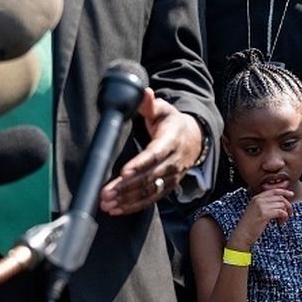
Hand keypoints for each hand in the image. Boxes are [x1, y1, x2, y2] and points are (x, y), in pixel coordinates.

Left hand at [100, 88, 204, 214]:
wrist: (194, 139)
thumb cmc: (172, 123)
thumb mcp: (163, 110)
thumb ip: (149, 103)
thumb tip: (144, 92)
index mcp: (171, 141)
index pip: (155, 155)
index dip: (140, 165)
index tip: (124, 173)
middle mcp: (173, 162)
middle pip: (149, 178)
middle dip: (127, 188)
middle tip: (106, 194)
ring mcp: (171, 177)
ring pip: (149, 191)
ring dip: (128, 200)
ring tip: (108, 204)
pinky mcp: (167, 186)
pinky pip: (151, 199)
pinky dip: (135, 206)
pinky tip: (119, 209)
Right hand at [228, 188, 293, 249]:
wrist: (242, 234)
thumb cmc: (249, 225)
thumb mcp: (256, 210)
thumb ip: (265, 205)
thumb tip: (280, 203)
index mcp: (256, 198)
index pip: (274, 190)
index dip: (284, 191)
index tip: (291, 194)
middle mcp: (259, 200)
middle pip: (280, 197)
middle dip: (288, 205)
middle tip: (289, 214)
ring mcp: (261, 206)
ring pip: (281, 205)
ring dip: (285, 213)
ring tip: (282, 220)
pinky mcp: (264, 214)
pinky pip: (280, 212)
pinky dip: (284, 217)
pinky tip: (280, 222)